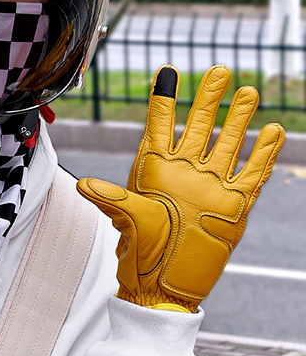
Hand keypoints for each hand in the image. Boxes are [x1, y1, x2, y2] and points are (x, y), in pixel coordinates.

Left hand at [76, 65, 284, 311]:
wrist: (164, 285)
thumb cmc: (140, 251)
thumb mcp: (126, 220)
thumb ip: (112, 198)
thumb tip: (83, 185)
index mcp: (155, 170)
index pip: (161, 125)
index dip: (165, 99)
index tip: (168, 72)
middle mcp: (184, 173)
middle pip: (199, 126)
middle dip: (209, 99)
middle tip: (219, 70)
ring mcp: (209, 187)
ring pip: (228, 144)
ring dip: (238, 119)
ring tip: (249, 92)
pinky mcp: (232, 206)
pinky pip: (251, 174)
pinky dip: (263, 153)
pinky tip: (271, 130)